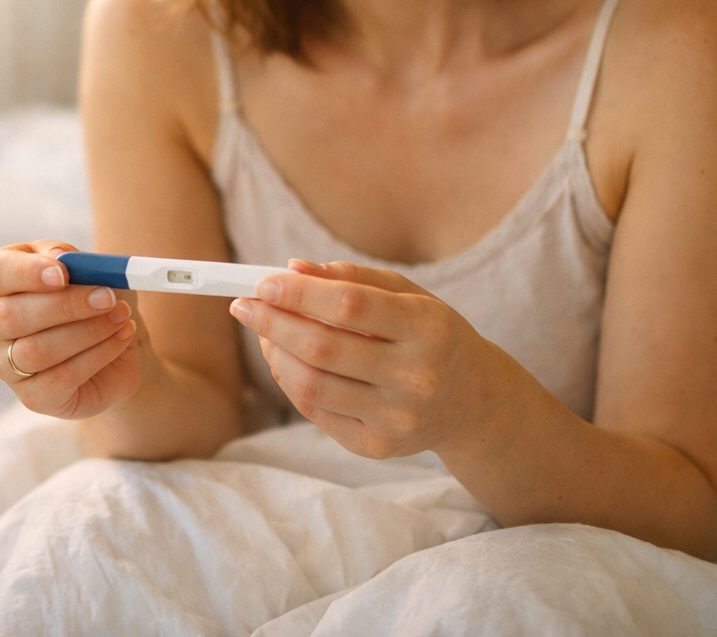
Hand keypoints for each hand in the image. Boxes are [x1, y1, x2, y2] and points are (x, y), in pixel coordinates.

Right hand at [0, 241, 141, 418]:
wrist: (114, 346)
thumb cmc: (91, 298)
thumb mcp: (85, 268)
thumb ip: (73, 260)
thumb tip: (60, 258)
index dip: (27, 272)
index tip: (64, 273)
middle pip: (12, 316)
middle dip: (66, 306)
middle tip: (107, 297)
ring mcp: (5, 364)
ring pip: (37, 350)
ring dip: (88, 332)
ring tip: (121, 317)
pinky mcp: (31, 396)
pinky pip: (61, 378)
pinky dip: (98, 355)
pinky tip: (120, 339)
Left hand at [229, 259, 510, 458]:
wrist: (473, 401)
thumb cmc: (431, 335)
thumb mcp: (406, 295)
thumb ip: (351, 278)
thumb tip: (292, 268)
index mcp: (428, 329)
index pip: (351, 307)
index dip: (300, 294)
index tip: (263, 282)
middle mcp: (416, 377)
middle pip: (323, 348)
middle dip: (272, 323)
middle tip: (244, 305)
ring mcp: (397, 418)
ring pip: (311, 385)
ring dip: (274, 354)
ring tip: (263, 331)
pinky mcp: (377, 447)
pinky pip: (316, 411)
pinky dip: (290, 381)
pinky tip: (286, 360)